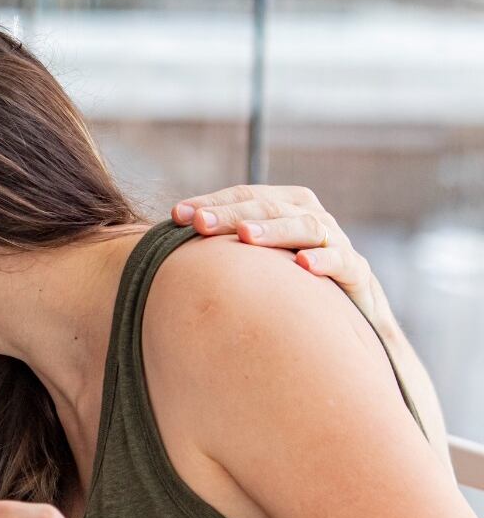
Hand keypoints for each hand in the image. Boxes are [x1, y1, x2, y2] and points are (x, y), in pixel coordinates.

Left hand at [171, 185, 379, 316]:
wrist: (349, 322)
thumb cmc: (291, 286)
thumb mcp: (257, 264)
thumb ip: (223, 252)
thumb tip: (160, 250)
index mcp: (285, 207)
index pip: (245, 196)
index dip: (211, 202)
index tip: (175, 215)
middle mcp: (311, 217)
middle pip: (269, 207)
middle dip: (232, 214)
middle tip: (199, 223)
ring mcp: (336, 243)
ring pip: (306, 226)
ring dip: (274, 230)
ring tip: (245, 236)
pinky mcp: (357, 274)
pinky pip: (344, 262)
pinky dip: (324, 260)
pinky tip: (302, 265)